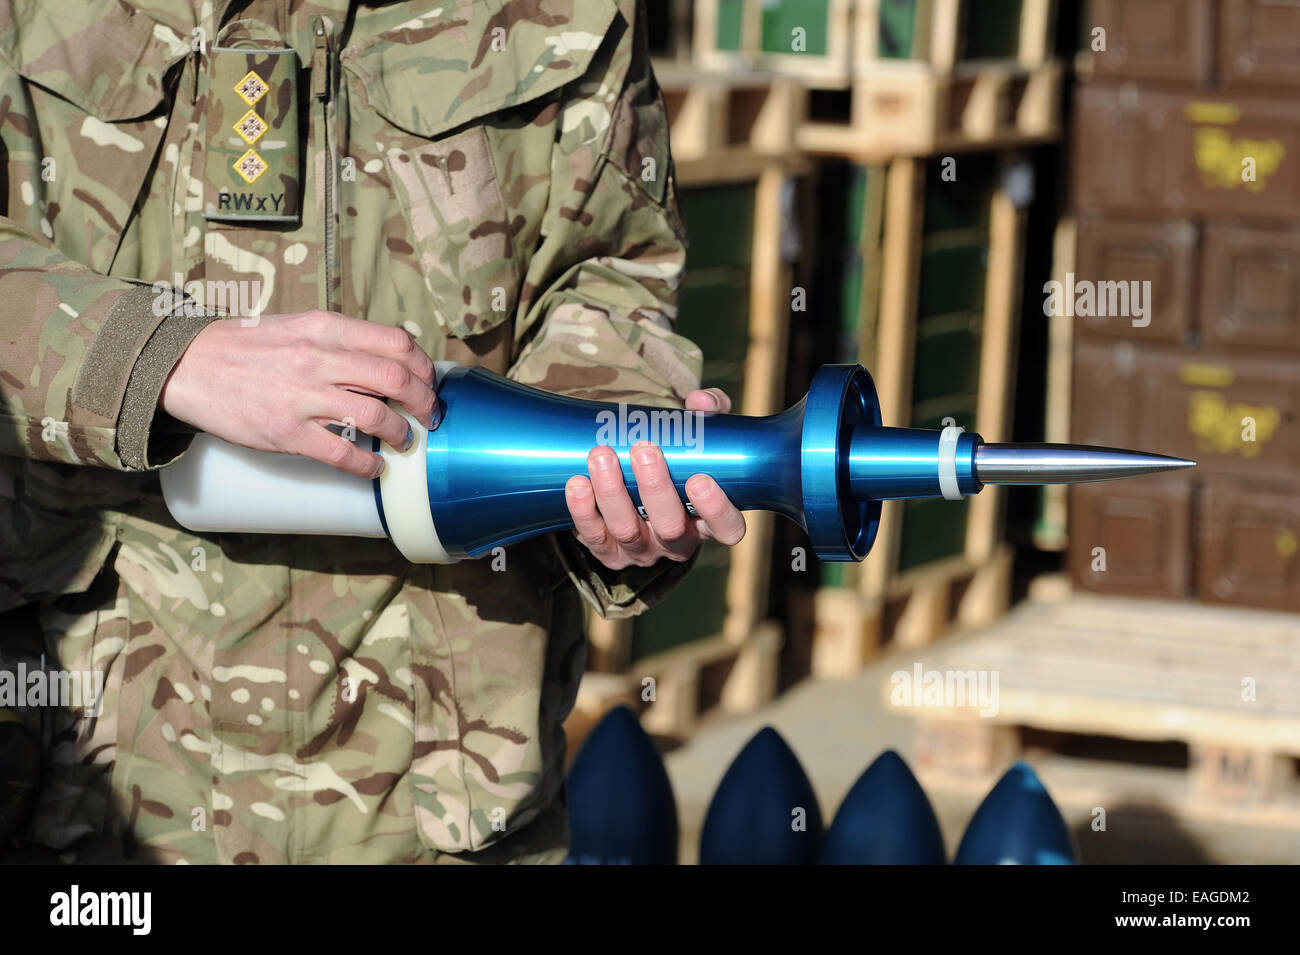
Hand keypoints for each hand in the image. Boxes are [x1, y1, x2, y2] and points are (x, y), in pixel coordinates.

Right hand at [160, 311, 435, 477]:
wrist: (189, 366)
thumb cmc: (249, 348)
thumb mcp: (299, 327)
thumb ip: (342, 341)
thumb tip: (391, 360)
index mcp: (325, 328)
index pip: (397, 343)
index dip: (423, 367)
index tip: (428, 383)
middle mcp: (317, 358)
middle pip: (396, 378)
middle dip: (424, 402)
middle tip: (429, 417)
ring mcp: (301, 396)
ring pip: (375, 415)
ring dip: (401, 433)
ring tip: (404, 442)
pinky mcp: (285, 432)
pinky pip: (340, 452)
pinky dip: (367, 463)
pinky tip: (375, 467)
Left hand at [564, 388, 746, 569]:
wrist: (636, 485)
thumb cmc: (678, 461)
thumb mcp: (702, 437)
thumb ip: (710, 414)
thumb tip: (700, 401)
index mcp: (708, 519)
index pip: (726, 527)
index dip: (715, 509)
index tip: (700, 479)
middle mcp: (678, 542)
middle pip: (671, 527)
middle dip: (655, 488)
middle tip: (644, 450)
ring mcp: (642, 550)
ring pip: (628, 531)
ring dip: (613, 493)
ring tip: (602, 455)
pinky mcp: (609, 552)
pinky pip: (594, 537)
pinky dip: (583, 511)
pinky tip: (577, 483)